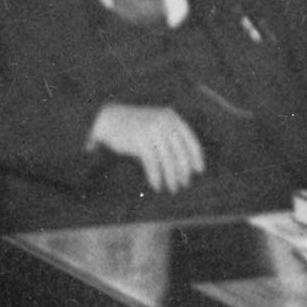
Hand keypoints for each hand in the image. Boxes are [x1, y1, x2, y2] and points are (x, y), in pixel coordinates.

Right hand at [89, 103, 206, 192]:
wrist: (107, 119)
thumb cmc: (135, 127)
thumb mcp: (157, 127)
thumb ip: (171, 140)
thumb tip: (187, 166)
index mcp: (172, 117)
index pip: (191, 140)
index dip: (196, 157)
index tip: (199, 171)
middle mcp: (164, 122)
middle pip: (180, 152)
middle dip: (184, 171)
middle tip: (185, 184)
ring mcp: (152, 130)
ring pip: (168, 160)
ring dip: (172, 177)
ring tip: (173, 189)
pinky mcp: (140, 140)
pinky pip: (152, 163)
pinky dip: (156, 176)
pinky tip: (158, 186)